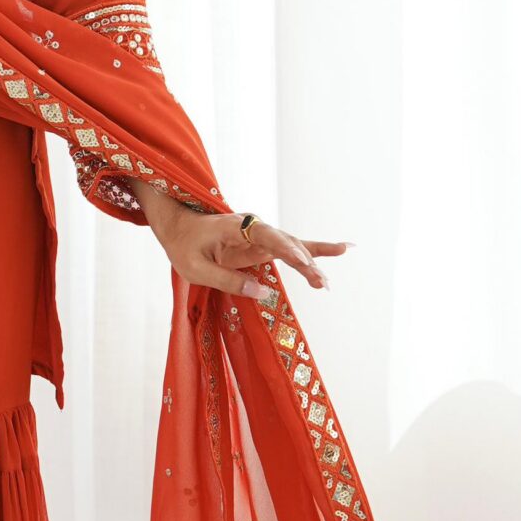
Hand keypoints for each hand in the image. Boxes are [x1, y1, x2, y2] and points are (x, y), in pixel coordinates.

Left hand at [132, 186, 348, 306]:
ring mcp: (261, 236)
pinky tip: (342, 249)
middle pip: (285, 243)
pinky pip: (292, 248)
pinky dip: (314, 252)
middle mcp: (253, 228)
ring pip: (293, 247)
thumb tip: (262, 293)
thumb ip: (227, 280)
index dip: (285, 248)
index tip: (302, 260)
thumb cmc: (183, 246)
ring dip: (312, 263)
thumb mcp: (195, 269)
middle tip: (320, 283)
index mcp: (234, 227)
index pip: (266, 236)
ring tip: (326, 283)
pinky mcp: (264, 245)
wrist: (178, 227)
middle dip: (305, 262)